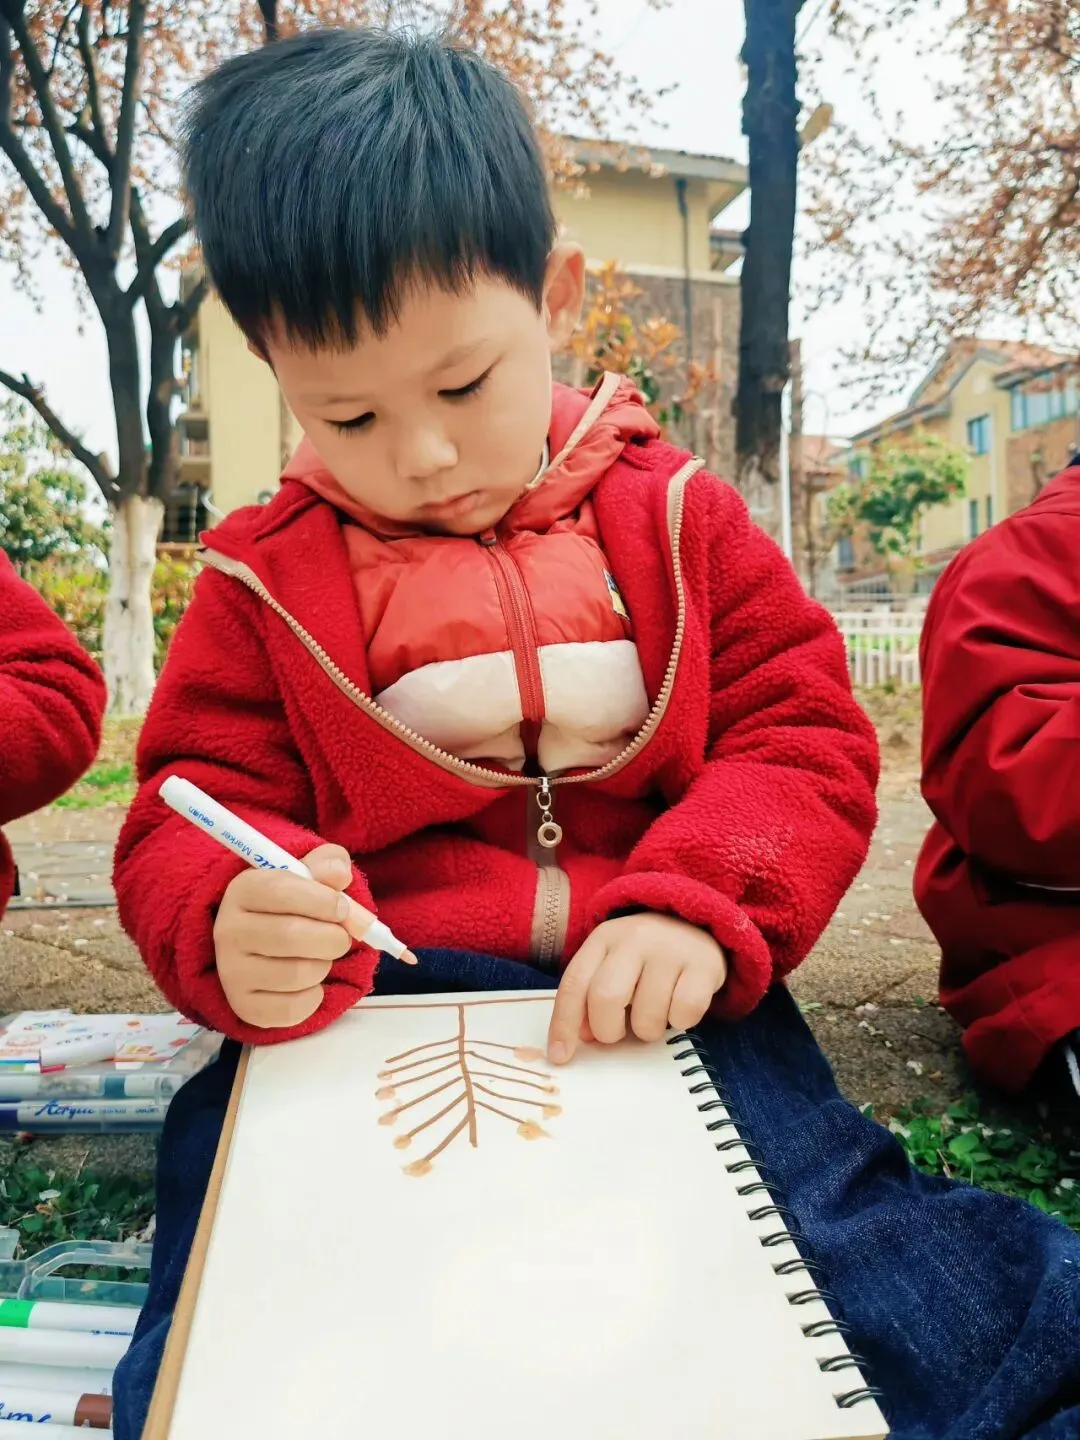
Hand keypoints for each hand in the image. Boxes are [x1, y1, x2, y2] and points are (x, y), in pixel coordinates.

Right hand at [214, 844, 358, 1029]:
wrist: (264, 946)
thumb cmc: (293, 904)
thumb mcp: (309, 874)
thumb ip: (328, 864)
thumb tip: (339, 873)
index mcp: (242, 890)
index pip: (279, 890)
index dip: (321, 900)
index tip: (342, 908)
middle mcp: (228, 931)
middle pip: (289, 935)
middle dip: (331, 937)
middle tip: (341, 937)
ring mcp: (231, 972)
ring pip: (297, 973)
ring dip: (324, 965)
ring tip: (320, 956)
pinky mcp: (243, 1006)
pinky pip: (293, 1008)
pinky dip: (314, 996)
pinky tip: (308, 982)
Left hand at [547, 913, 726, 1064]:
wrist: (696, 924)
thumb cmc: (645, 957)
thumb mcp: (612, 965)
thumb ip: (591, 995)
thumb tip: (581, 1036)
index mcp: (604, 938)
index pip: (574, 984)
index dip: (563, 1024)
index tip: (561, 1056)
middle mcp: (634, 938)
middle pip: (606, 997)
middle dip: (607, 1030)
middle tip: (617, 1034)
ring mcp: (670, 949)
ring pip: (648, 1014)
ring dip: (648, 1030)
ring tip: (653, 1015)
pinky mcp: (704, 964)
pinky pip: (685, 1013)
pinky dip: (680, 1022)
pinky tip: (679, 1007)